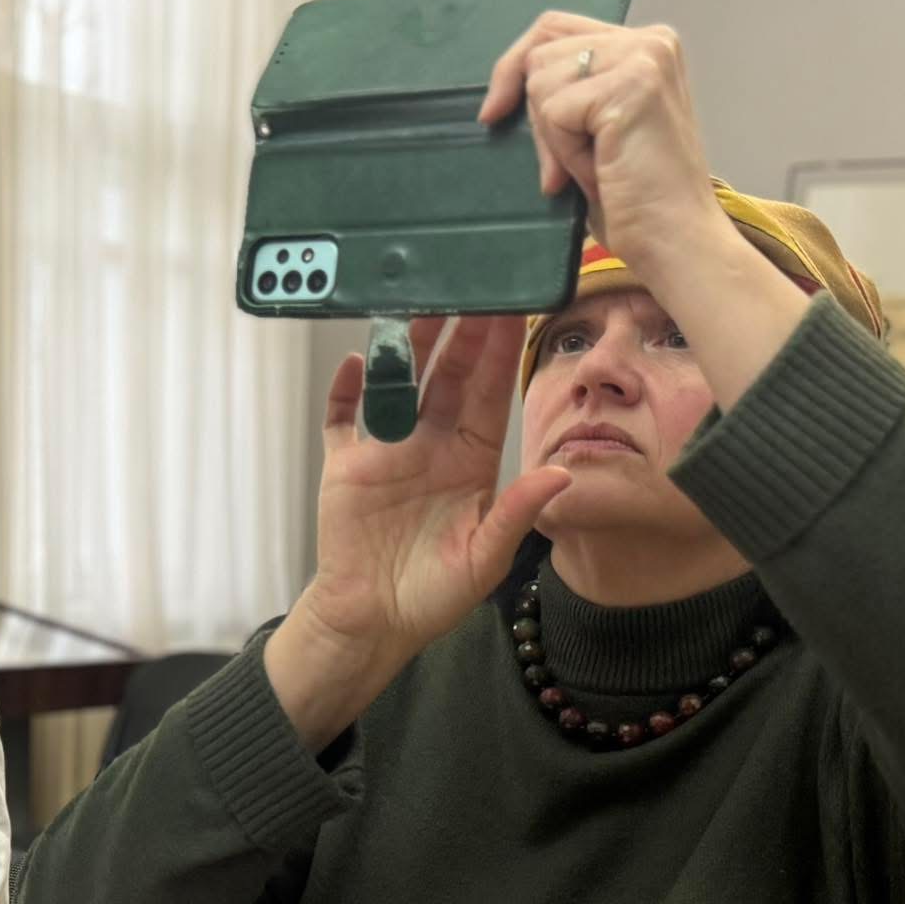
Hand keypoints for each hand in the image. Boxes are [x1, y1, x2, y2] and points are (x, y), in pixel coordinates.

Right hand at [267, 315, 572, 749]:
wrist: (370, 624)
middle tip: (472, 280)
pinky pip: (344, 417)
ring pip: (400, 382)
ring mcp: (387, 451)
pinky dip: (347, 390)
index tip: (514, 308)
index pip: (489, 393)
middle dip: (461, 330)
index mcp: (470, 461)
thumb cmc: (432, 598)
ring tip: (417, 299)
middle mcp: (432, 445)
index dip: (500, 351)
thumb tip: (560, 474)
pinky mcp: (346, 464)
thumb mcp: (485, 559)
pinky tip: (353, 360)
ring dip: (408, 343)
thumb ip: (516, 513)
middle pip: (448, 375)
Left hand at [477, 13, 728, 289]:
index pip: (554, 28)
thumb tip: (504, 92)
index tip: (494, 111)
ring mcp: (643, 60)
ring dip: (556, 140)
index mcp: (646, 46)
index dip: (514, 66)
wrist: (675, 242)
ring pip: (541, 82)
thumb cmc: (637, 201)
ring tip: (597, 168)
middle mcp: (650, 42)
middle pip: (540, 53)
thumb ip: (568, 96)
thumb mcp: (595, 134)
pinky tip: (600, 172)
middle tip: (566, 168)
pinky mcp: (630, 88)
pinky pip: (554, 113)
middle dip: (538, 117)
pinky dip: (565, 153)